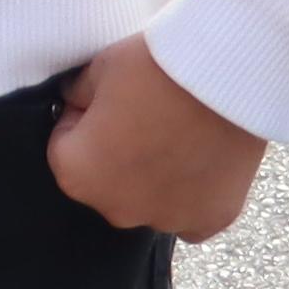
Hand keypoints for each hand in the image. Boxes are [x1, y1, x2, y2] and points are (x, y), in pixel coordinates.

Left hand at [46, 36, 268, 239]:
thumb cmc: (155, 71)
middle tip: (148, 116)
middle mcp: (118, 210)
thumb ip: (77, 94)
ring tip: (180, 134)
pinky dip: (194, 194)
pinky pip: (192, 216)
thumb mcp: (99, 69)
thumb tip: (75, 100)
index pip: (64, 150)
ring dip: (157, 176)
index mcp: (78, 177)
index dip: (83, 120)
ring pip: (150, 201)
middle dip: (119, 154)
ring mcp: (168, 220)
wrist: (224, 76)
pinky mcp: (211, 219)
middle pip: (109, 182)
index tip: (107, 102)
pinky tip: (201, 162)